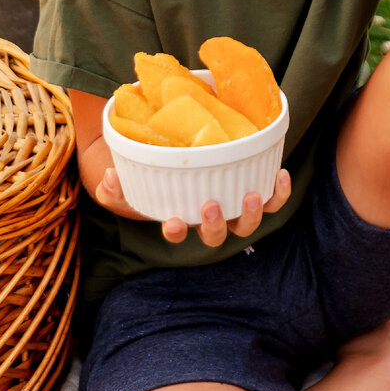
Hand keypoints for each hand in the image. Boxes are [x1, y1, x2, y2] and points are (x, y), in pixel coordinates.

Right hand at [95, 166, 291, 245]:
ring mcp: (233, 210)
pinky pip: (272, 203)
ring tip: (251, 195)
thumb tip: (110, 177)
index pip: (175, 233)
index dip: (174, 232)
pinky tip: (279, 175)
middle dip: (214, 226)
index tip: (172, 221)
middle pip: (216, 237)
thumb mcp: (130, 181)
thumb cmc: (156, 175)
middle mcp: (208, 219)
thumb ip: (114, 185)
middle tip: (210, 206)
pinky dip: (278, 194)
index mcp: (180, 217)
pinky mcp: (256, 196)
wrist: (187, 154)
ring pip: (246, 226)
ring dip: (251, 215)